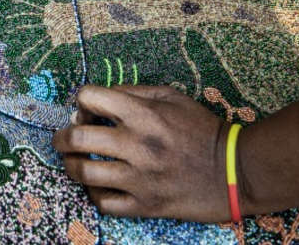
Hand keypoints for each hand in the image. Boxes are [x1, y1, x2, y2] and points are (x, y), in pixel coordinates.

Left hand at [53, 85, 230, 222]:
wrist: (237, 170)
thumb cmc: (202, 128)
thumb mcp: (171, 96)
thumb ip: (132, 92)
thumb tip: (96, 101)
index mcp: (143, 113)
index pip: (89, 97)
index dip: (81, 101)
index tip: (85, 110)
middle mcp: (137, 144)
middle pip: (76, 137)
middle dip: (61, 137)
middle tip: (63, 140)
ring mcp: (140, 178)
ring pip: (83, 172)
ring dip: (71, 166)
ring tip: (75, 163)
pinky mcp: (146, 205)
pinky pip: (104, 203)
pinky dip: (95, 193)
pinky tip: (99, 185)